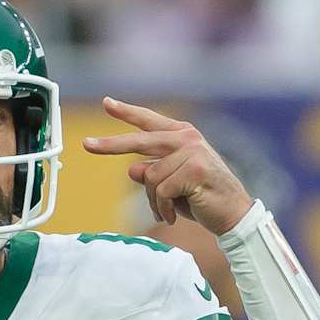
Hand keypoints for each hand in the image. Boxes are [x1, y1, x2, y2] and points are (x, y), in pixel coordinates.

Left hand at [82, 98, 255, 235]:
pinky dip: (163, 208)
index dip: (127, 112)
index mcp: (181, 135)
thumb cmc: (202, 198)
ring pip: (150, 177)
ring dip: (154, 202)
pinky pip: (161, 190)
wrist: (233, 213)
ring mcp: (191, 151)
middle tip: (86, 145)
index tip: (106, 103)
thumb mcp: (172, 184)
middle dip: (110, 145)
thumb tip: (132, 168)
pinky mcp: (194, 169)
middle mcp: (186, 138)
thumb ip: (153, 172)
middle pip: (139, 140)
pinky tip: (174, 216)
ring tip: (167, 211)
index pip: (148, 121)